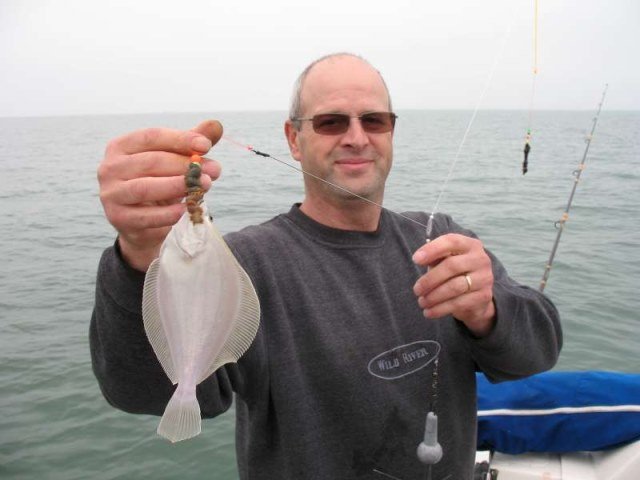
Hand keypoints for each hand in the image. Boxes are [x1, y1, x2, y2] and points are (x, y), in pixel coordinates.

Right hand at [98, 120, 222, 270]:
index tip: (207, 145)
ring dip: (178, 186)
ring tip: (204, 186)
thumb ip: (191, 143)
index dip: (180, 139)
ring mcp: (111, 193)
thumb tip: (216, 125)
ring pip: (145, 187)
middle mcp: (110, 167)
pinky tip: (186, 209)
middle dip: (185, 165)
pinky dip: (168, 213)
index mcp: (121, 146)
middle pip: (151, 162)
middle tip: (214, 170)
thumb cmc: (160, 183)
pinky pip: (145, 216)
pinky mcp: (118, 218)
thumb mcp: (175, 161)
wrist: (143, 223)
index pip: (151, 137)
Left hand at [412, 234, 495, 336]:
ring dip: (433, 296)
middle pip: (451, 266)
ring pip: (454, 287)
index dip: (432, 249)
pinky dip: (440, 309)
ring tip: (421, 302)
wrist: (476, 297)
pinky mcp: (484, 296)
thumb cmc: (454, 274)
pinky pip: (458, 303)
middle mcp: (480, 259)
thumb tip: (419, 259)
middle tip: (416, 290)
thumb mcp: (445, 261)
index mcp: (470, 245)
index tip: (415, 260)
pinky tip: (428, 312)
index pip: (451, 241)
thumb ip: (435, 257)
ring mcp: (484, 278)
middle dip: (429, 279)